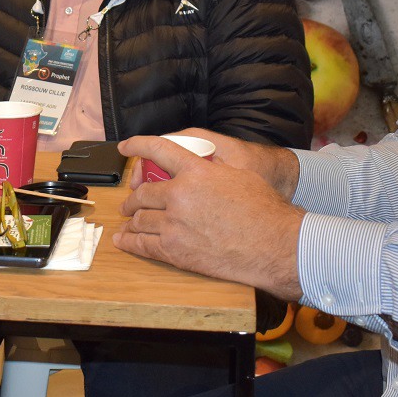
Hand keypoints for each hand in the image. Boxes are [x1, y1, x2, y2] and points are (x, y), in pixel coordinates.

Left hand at [114, 135, 305, 300]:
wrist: (273, 245)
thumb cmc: (264, 210)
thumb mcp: (239, 174)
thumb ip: (212, 168)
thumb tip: (200, 166)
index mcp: (196, 171)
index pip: (158, 150)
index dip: (138, 146)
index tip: (126, 147)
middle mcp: (180, 195)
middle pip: (143, 193)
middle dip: (133, 197)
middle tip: (129, 201)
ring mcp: (174, 224)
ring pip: (140, 219)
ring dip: (132, 220)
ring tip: (128, 223)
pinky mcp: (175, 251)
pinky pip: (143, 245)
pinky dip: (130, 242)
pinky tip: (124, 241)